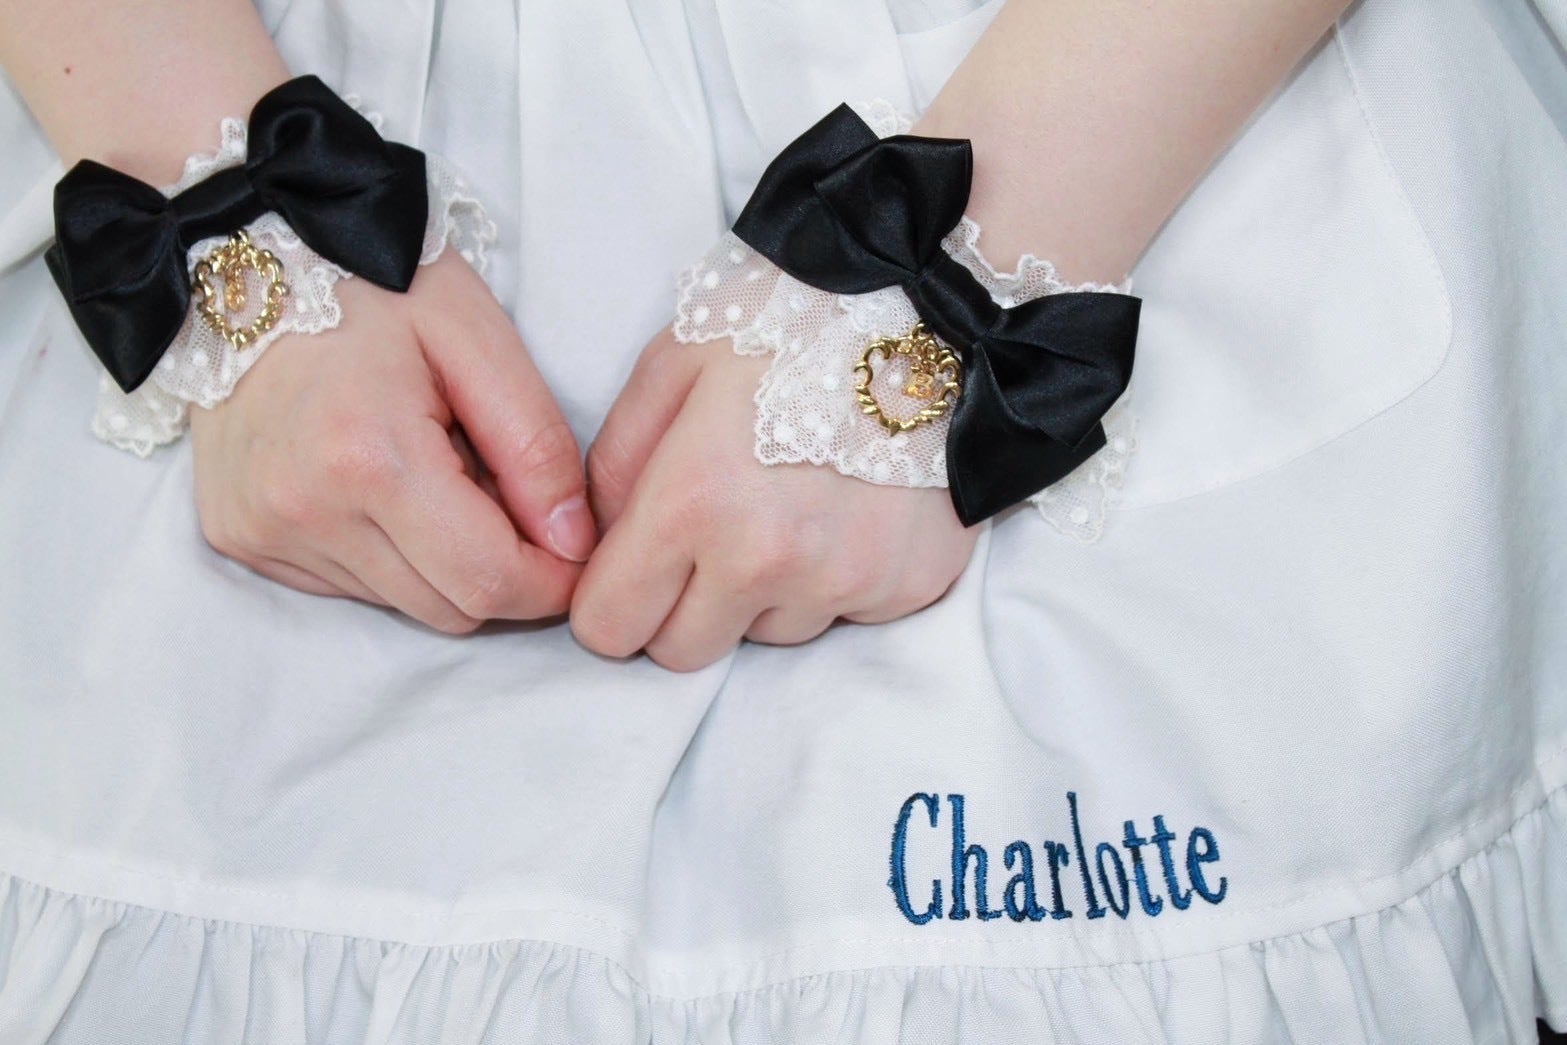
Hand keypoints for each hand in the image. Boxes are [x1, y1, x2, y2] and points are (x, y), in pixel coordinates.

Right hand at [190, 251, 595, 632]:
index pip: (488, 582)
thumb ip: (536, 446)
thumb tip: (574, 545)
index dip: (552, 582)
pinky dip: (389, 554)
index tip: (577, 548)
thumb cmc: (374, 283)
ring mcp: (261, 530)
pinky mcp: (240, 537)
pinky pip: (350, 587)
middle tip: (506, 492)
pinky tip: (381, 483)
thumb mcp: (478, 340)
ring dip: (443, 562)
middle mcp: (304, 511)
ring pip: (403, 605)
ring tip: (436, 472)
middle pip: (449, 610)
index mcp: (369, 458)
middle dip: (502, 571)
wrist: (246, 249)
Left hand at [572, 328, 978, 670]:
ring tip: (796, 502)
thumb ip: (616, 461)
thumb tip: (602, 539)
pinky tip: (849, 508)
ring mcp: (844, 581)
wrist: (936, 306)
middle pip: (684, 652)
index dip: (611, 600)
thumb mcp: (674, 364)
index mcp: (694, 502)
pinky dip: (834, 578)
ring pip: (768, 634)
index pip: (610, 629)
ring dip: (766, 591)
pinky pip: (842, 615)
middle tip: (715, 531)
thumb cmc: (793, 320)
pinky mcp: (906, 587)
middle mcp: (767, 560)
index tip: (633, 567)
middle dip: (682, 605)